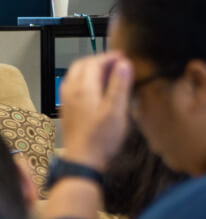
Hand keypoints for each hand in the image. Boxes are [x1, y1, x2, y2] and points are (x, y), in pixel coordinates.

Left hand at [59, 53, 132, 169]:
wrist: (83, 160)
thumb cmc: (101, 138)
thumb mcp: (117, 111)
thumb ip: (120, 85)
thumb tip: (124, 64)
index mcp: (84, 89)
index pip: (94, 62)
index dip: (110, 57)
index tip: (124, 57)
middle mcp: (72, 91)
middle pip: (82, 65)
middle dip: (99, 60)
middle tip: (116, 63)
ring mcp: (67, 101)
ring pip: (75, 75)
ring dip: (91, 69)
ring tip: (107, 73)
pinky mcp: (68, 110)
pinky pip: (73, 85)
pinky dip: (85, 80)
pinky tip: (96, 89)